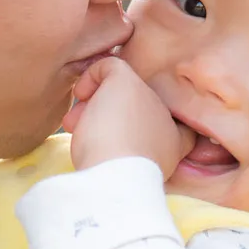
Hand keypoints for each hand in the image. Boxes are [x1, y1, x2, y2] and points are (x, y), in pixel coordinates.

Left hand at [61, 57, 192, 173]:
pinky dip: (90, 76)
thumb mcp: (123, 172)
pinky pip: (109, 65)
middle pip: (133, 108)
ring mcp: (147, 96)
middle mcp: (164, 117)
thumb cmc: (117, 183)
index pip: (170, 128)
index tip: (120, 142)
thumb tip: (103, 144)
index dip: (144, 129)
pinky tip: (81, 96)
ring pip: (118, 90)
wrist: (119, 179)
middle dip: (105, 118)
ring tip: (74, 124)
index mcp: (173, 143)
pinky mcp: (127, 81)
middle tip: (82, 131)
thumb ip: (121, 157)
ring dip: (93, 104)